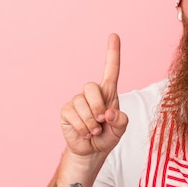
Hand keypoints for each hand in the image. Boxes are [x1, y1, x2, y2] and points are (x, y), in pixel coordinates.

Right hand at [60, 34, 127, 157]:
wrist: (92, 151)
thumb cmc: (108, 136)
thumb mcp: (120, 129)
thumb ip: (121, 120)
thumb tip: (108, 112)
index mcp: (108, 93)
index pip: (111, 70)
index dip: (112, 53)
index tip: (114, 35)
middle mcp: (92, 94)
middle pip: (91, 87)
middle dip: (98, 106)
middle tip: (103, 121)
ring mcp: (77, 101)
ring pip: (81, 103)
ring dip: (91, 121)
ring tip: (95, 131)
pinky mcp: (67, 111)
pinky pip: (72, 114)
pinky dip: (82, 127)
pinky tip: (86, 133)